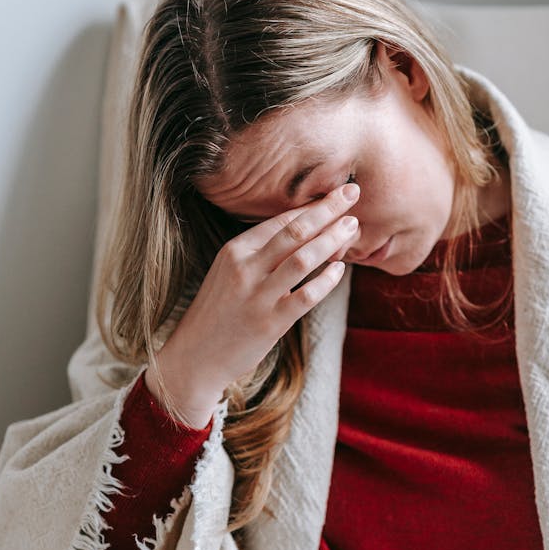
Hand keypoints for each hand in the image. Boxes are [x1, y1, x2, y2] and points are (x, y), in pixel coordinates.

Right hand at [145, 182, 360, 427]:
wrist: (196, 356)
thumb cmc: (219, 312)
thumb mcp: (230, 273)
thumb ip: (261, 254)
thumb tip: (306, 233)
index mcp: (234, 251)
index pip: (280, 220)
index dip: (312, 205)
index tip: (336, 193)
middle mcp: (245, 268)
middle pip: (294, 231)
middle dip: (327, 209)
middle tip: (352, 193)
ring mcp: (257, 295)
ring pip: (303, 258)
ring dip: (332, 239)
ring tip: (352, 227)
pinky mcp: (270, 322)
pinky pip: (306, 295)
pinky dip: (326, 280)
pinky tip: (340, 269)